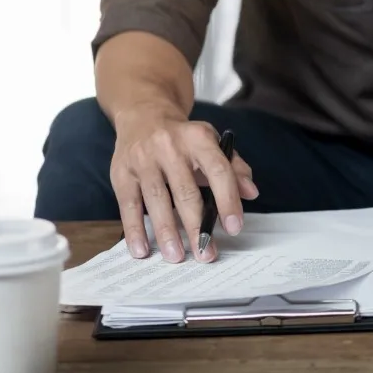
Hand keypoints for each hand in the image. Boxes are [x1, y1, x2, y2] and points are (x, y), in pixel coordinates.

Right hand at [110, 109, 257, 262]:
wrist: (144, 115)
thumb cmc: (184, 138)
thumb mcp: (212, 143)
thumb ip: (234, 168)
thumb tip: (251, 193)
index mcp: (198, 138)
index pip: (218, 170)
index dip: (228, 200)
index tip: (234, 228)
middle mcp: (170, 146)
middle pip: (186, 192)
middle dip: (197, 227)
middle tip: (206, 254)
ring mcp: (143, 159)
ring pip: (157, 201)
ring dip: (167, 233)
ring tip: (176, 257)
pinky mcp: (121, 172)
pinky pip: (128, 206)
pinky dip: (135, 230)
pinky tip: (142, 250)